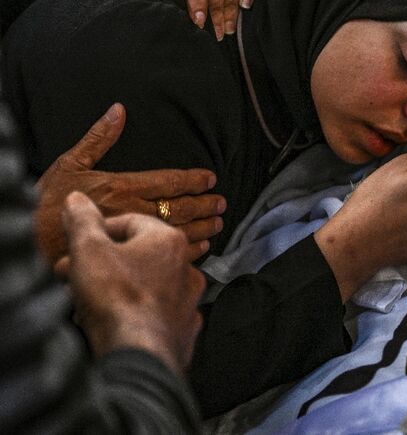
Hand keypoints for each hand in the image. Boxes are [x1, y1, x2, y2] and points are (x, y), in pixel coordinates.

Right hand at [35, 103, 224, 264]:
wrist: (30, 247)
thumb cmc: (45, 204)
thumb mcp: (68, 164)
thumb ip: (98, 138)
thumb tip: (118, 111)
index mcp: (124, 188)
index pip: (170, 181)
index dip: (194, 180)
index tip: (210, 179)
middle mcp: (135, 213)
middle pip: (181, 208)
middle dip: (205, 205)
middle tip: (221, 203)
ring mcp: (135, 241)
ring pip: (181, 234)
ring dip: (203, 228)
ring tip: (218, 224)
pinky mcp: (131, 262)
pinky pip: (167, 260)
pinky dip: (191, 253)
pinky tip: (202, 248)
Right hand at [55, 192, 205, 374]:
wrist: (139, 354)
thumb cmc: (117, 297)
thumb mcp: (89, 249)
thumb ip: (83, 220)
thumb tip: (77, 199)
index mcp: (169, 241)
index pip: (130, 222)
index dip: (96, 231)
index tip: (74, 245)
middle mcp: (187, 267)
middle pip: (137, 256)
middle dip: (100, 263)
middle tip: (70, 274)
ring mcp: (188, 301)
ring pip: (146, 286)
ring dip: (115, 289)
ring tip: (83, 301)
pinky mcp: (183, 329)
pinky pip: (154, 314)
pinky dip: (132, 314)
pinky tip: (110, 323)